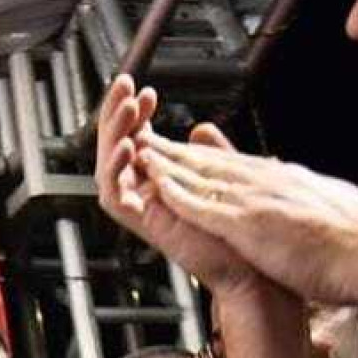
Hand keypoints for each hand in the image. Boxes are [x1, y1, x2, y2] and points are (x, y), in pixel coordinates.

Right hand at [94, 77, 272, 297]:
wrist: (249, 271)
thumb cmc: (239, 237)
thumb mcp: (225, 180)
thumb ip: (209, 154)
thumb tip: (200, 128)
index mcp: (162, 182)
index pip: (136, 140)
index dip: (137, 114)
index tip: (144, 90)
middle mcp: (146, 193)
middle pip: (116, 148)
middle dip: (117, 115)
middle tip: (125, 86)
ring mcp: (141, 208)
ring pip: (108, 166)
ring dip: (115, 134)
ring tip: (128, 108)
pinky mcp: (141, 223)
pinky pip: (113, 194)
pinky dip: (116, 169)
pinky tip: (129, 146)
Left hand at [137, 129, 357, 308]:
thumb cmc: (354, 242)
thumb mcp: (323, 204)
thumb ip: (299, 192)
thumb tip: (292, 184)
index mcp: (284, 180)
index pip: (231, 163)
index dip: (199, 156)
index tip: (176, 148)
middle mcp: (267, 181)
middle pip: (209, 162)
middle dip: (172, 152)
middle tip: (143, 140)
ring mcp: (257, 200)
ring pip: (201, 176)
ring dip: (166, 165)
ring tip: (138, 153)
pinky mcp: (250, 222)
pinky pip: (205, 205)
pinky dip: (180, 194)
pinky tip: (158, 186)